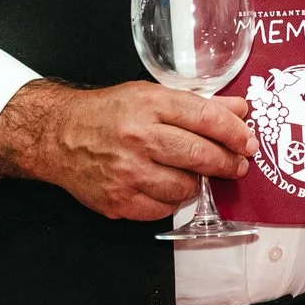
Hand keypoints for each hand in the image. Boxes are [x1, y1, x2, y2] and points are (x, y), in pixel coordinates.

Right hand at [0, 80, 250, 221]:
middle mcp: (138, 138)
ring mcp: (126, 172)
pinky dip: (170, 200)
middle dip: (227, 163)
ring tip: (191, 173)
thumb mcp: (151, 96)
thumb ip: (198, 104)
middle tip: (236, 165)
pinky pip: (163, 208)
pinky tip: (164, 185)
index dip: (235, 133)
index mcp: (150, 105)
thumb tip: (240, 112)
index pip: (206, 119)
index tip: (248, 142)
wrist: (56, 135)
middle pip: (200, 155)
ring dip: (196, 183)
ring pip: (185, 187)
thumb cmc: (107, 113)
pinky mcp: (117, 200)